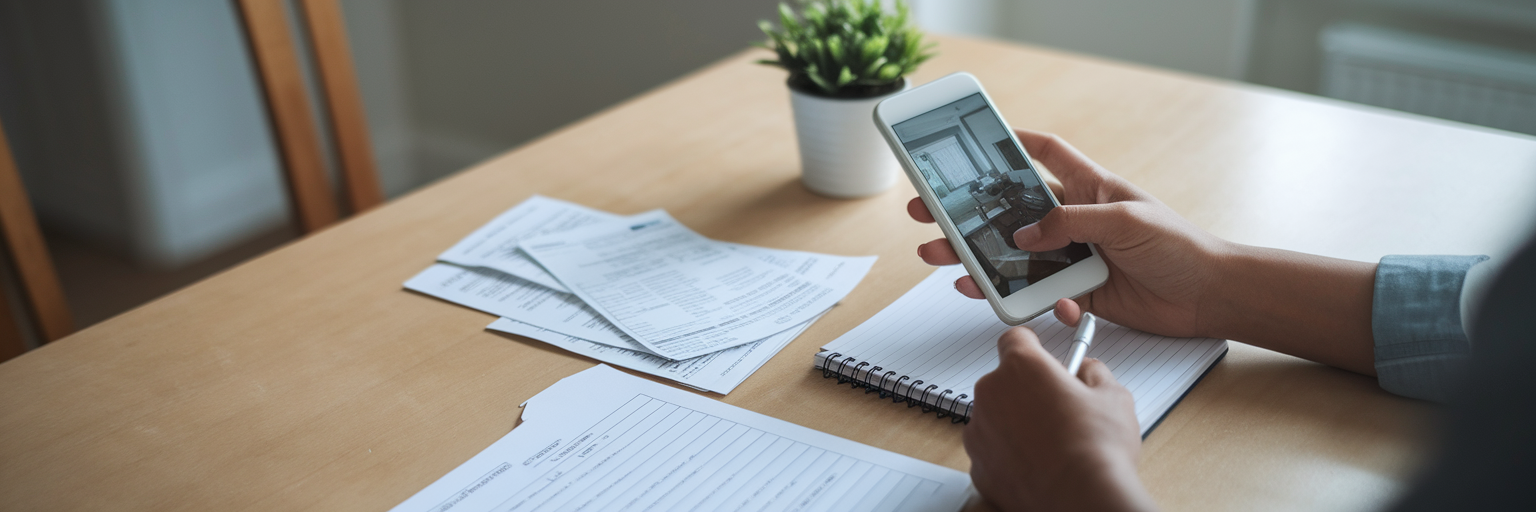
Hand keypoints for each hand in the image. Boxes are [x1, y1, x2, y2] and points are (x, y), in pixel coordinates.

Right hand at [909, 129, 1229, 336]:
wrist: (1208, 297)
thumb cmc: (1180, 247)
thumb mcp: (1126, 221)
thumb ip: (1071, 223)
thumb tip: (1025, 233)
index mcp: (1090, 188)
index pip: (1047, 154)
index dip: (1016, 142)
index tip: (979, 139)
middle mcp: (1075, 221)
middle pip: (1011, 211)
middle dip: (969, 211)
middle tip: (931, 211)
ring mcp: (1072, 257)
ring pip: (1012, 256)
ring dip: (976, 258)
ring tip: (940, 256)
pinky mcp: (1075, 292)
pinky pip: (1033, 294)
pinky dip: (1014, 298)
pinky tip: (999, 297)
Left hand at [964, 326, 1155, 511]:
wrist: (1081, 498)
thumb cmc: (1097, 448)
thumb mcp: (1113, 396)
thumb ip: (1094, 374)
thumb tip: (1088, 371)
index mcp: (1021, 366)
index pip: (1015, 339)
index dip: (1032, 347)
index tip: (1043, 357)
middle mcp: (991, 394)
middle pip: (1004, 381)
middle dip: (1027, 391)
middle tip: (1058, 410)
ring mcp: (979, 431)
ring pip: (995, 418)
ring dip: (1015, 424)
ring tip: (1051, 444)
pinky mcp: (978, 466)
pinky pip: (991, 452)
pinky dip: (1008, 456)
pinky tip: (1037, 466)